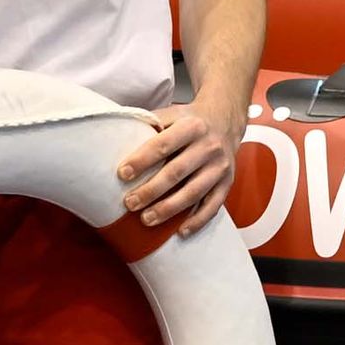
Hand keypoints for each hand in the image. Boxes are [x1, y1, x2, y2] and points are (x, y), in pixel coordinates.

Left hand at [117, 99, 236, 234]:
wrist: (225, 119)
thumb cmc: (190, 120)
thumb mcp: (172, 114)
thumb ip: (150, 124)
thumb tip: (117, 138)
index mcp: (191, 126)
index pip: (162, 145)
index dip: (141, 160)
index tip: (122, 174)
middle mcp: (209, 146)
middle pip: (176, 172)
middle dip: (151, 190)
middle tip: (130, 204)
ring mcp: (220, 166)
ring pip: (194, 192)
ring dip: (169, 209)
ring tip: (146, 220)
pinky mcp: (228, 182)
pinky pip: (213, 205)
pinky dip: (198, 220)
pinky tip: (180, 231)